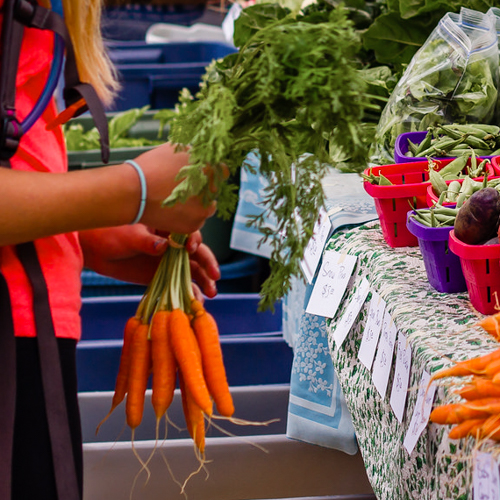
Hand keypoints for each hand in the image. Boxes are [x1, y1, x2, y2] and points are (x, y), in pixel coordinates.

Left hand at [79, 226, 219, 297]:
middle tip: (215, 276)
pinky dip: (190, 292)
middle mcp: (173, 243)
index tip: (191, 249)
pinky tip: (197, 301)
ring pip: (194, 270)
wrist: (95, 249)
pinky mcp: (163, 275)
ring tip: (212, 293)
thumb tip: (164, 246)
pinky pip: (180, 284)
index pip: (188, 232)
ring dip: (204, 280)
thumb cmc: (110, 234)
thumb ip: (146, 241)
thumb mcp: (128, 235)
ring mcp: (170, 260)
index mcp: (167, 227)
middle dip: (208, 264)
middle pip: (197, 253)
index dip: (194, 240)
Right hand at [130, 142, 216, 233]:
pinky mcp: (194, 224)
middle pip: (214, 189)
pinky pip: (198, 220)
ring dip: (199, 203)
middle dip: (204, 188)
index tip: (202, 174)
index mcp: (208, 168)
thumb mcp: (174, 150)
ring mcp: (203, 209)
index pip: (222, 170)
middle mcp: (210, 189)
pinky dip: (190, 216)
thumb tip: (202, 152)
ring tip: (179, 199)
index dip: (211, 172)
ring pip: (208, 206)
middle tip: (185, 187)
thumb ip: (192, 152)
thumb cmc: (150, 168)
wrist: (132, 193)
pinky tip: (176, 210)